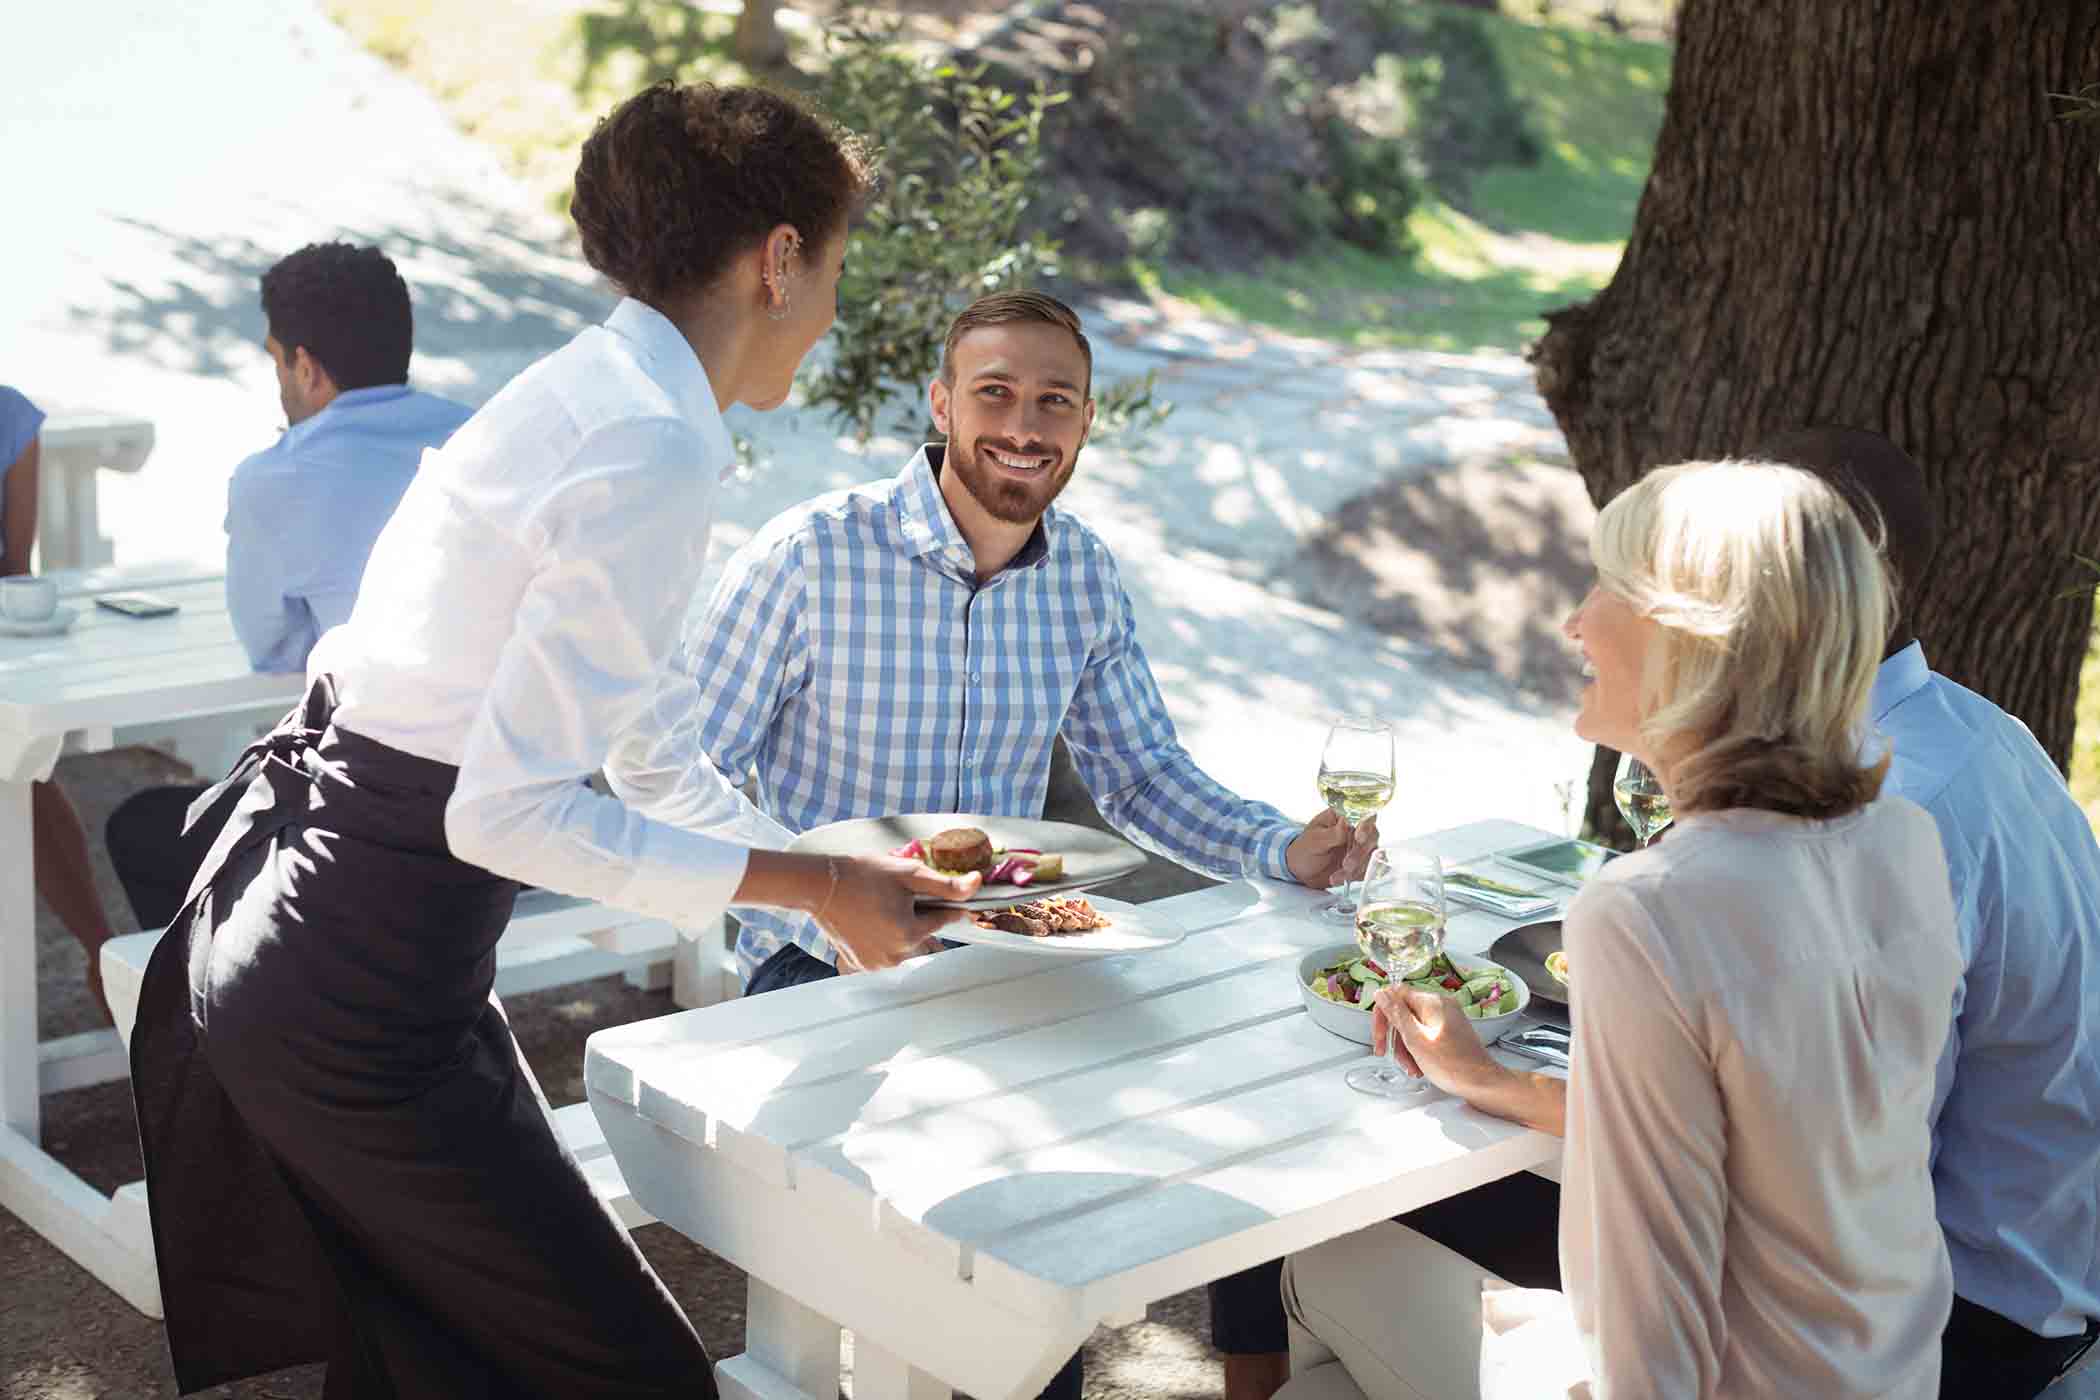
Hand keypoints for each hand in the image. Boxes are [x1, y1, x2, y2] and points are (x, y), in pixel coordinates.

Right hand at [816, 855, 981, 972]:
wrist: (820, 885)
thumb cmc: (861, 876)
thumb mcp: (908, 874)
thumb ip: (946, 886)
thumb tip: (977, 885)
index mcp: (909, 933)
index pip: (942, 921)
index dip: (939, 904)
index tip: (928, 894)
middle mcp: (894, 956)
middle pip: (923, 936)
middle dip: (918, 918)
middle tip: (896, 897)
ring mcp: (876, 964)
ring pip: (905, 946)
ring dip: (901, 930)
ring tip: (881, 908)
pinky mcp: (861, 965)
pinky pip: (885, 954)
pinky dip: (884, 940)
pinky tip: (871, 920)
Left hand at [1286, 810, 1379, 888]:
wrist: (1300, 870)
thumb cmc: (1303, 850)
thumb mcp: (1314, 840)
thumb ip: (1331, 834)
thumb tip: (1345, 823)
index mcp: (1342, 820)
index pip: (1363, 819)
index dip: (1365, 829)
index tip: (1359, 838)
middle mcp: (1354, 833)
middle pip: (1371, 840)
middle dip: (1359, 854)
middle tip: (1346, 864)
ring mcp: (1358, 849)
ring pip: (1369, 857)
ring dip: (1355, 868)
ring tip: (1335, 876)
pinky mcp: (1359, 865)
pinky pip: (1365, 871)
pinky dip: (1353, 876)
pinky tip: (1337, 878)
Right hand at [1370, 982, 1505, 1101]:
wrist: (1484, 1083)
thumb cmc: (1454, 1066)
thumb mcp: (1416, 1040)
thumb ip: (1396, 1014)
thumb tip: (1381, 993)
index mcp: (1432, 1002)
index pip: (1395, 995)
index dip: (1383, 1016)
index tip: (1379, 1036)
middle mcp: (1441, 1005)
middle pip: (1404, 1012)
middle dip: (1395, 1036)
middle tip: (1389, 1055)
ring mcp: (1447, 1017)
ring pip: (1413, 1025)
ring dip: (1406, 1047)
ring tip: (1410, 1067)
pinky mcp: (1451, 1030)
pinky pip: (1426, 1033)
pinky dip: (1418, 1048)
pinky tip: (1419, 1065)